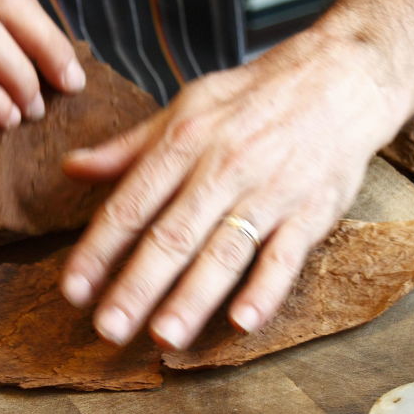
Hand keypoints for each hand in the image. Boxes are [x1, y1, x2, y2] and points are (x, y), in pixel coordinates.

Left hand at [60, 28, 410, 349]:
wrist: (342, 75)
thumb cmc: (256, 96)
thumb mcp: (187, 106)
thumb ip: (130, 148)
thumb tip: (72, 169)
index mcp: (185, 141)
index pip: (131, 204)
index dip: (98, 250)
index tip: (72, 290)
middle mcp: (223, 167)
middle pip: (172, 236)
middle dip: (136, 287)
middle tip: (108, 330)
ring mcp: (269, 192)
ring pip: (224, 251)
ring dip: (192, 298)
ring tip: (163, 338)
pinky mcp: (311, 211)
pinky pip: (285, 257)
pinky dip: (264, 290)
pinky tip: (241, 322)